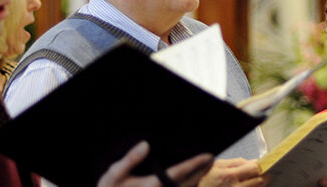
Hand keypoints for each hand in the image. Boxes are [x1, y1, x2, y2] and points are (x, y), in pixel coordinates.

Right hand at [97, 141, 212, 186]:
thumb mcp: (114, 175)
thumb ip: (129, 160)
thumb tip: (145, 144)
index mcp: (154, 185)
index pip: (180, 173)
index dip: (196, 163)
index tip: (209, 156)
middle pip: (188, 182)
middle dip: (201, 171)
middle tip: (211, 159)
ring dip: (195, 179)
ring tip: (204, 167)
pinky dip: (185, 184)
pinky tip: (187, 179)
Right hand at [198, 158, 267, 186]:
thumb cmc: (207, 179)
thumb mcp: (218, 165)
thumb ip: (237, 162)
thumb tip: (254, 161)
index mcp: (230, 175)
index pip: (255, 169)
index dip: (259, 166)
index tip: (259, 166)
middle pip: (260, 181)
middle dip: (262, 176)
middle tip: (259, 174)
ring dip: (258, 184)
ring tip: (252, 181)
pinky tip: (248, 186)